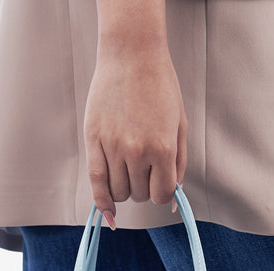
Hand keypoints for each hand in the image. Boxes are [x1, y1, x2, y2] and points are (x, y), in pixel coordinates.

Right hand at [84, 45, 187, 228]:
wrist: (132, 55)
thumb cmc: (160, 87)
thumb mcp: (180, 125)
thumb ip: (179, 164)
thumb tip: (174, 199)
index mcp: (163, 147)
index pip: (161, 194)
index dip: (162, 194)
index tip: (159, 185)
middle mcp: (137, 151)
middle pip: (139, 195)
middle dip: (143, 188)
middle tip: (143, 169)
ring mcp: (113, 147)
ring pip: (118, 192)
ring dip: (124, 189)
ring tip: (127, 171)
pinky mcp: (93, 140)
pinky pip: (96, 182)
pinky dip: (102, 202)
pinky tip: (108, 212)